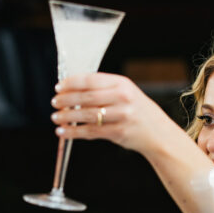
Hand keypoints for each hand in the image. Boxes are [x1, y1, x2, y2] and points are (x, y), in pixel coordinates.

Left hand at [50, 73, 174, 153]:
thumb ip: (103, 90)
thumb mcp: (125, 93)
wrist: (158, 132)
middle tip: (54, 102)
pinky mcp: (118, 132)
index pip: (91, 80)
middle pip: (86, 97)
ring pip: (86, 115)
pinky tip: (63, 131)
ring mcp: (121, 115)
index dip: (71, 83)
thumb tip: (71, 90)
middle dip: (66, 100)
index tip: (59, 87)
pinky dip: (74, 132)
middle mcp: (122, 98)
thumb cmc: (137, 111)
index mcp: (122, 84)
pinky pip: (90, 131)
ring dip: (67, 117)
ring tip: (55, 117)